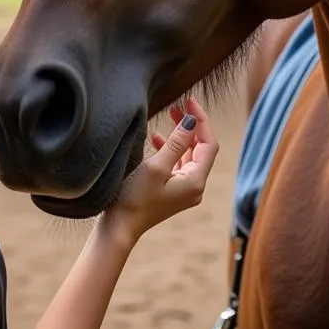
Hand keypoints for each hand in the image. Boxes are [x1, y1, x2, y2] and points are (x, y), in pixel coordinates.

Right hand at [103, 97, 218, 242]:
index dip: (202, 120)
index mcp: (195, 181)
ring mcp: (183, 190)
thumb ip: (176, 142)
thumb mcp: (156, 167)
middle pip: (201, 148)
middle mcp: (194, 186)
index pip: (208, 144)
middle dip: (192, 125)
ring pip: (189, 154)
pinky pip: (177, 163)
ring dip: (181, 134)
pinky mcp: (171, 191)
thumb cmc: (135, 198)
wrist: (120, 228)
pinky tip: (157, 138)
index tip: (189, 100)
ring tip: (170, 114)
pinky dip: (171, 148)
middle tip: (179, 104)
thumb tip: (192, 121)